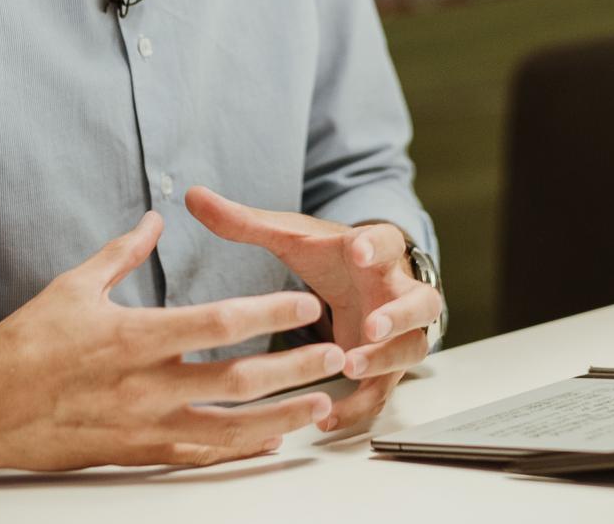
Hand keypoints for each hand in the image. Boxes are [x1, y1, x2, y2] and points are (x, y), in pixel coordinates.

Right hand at [0, 211, 344, 470]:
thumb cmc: (24, 344)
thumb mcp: (74, 286)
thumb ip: (123, 253)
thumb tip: (154, 218)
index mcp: (133, 337)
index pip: (218, 323)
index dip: (268, 314)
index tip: (304, 303)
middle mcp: (145, 387)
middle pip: (237, 381)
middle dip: (293, 369)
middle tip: (335, 356)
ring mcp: (143, 428)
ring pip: (228, 429)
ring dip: (281, 417)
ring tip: (321, 406)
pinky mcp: (136, 455)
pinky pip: (199, 457)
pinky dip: (239, 450)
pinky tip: (269, 441)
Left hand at [185, 186, 439, 430]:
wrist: (365, 278)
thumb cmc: (331, 255)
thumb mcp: (293, 236)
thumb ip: (245, 221)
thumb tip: (191, 195)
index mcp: (375, 252)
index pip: (386, 243)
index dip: (376, 247)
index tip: (358, 251)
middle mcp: (397, 291)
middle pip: (421, 303)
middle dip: (399, 316)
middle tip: (372, 327)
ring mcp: (399, 331)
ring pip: (412, 348)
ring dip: (385, 361)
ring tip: (350, 370)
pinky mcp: (388, 366)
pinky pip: (384, 391)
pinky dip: (361, 405)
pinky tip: (328, 417)